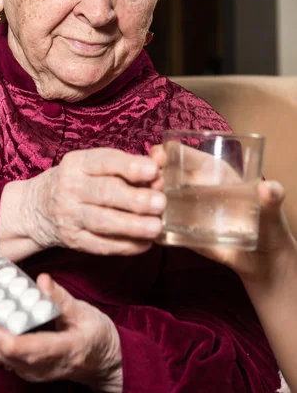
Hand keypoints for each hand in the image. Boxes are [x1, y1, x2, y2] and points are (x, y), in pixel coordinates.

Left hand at [0, 274, 122, 391]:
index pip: (21, 349)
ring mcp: (30, 370)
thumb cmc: (97, 337)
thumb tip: (42, 280)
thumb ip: (61, 299)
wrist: (102, 363)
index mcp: (60, 351)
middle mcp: (39, 367)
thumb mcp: (85, 313)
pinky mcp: (24, 367)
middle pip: (0, 351)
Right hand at [25, 148, 165, 255]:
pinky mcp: (73, 240)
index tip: (154, 170)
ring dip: (132, 225)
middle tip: (160, 203)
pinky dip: (125, 246)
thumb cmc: (77, 181)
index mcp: (78, 163)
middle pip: (105, 192)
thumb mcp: (93, 165)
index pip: (104, 161)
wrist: (37, 207)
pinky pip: (101, 246)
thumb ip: (128, 165)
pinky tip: (145, 243)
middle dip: (135, 199)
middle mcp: (70, 187)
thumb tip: (161, 166)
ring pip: (103, 221)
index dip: (130, 166)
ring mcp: (69, 216)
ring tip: (156, 226)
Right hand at [150, 145, 296, 284]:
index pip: (179, 152)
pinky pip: (156, 224)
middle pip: (159, 172)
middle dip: (147, 177)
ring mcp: (181, 208)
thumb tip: (269, 189)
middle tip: (147, 191)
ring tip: (146, 211)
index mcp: (209, 170)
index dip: (163, 152)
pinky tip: (145, 231)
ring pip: (152, 197)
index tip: (154, 160)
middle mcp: (190, 186)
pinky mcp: (178, 231)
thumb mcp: (271, 212)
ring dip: (143, 201)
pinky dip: (146, 225)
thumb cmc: (268, 227)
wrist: (263, 262)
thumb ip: (272, 199)